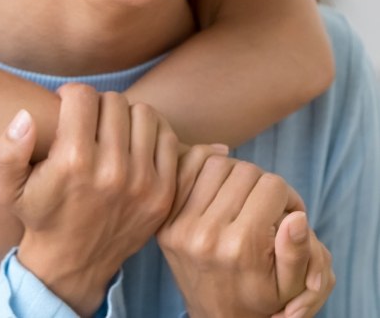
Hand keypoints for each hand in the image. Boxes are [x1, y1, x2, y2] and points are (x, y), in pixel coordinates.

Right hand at [0, 84, 179, 316]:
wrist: (74, 262)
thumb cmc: (39, 214)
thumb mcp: (7, 188)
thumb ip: (6, 150)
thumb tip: (25, 116)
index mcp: (74, 161)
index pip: (83, 96)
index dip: (71, 95)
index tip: (66, 107)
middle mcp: (111, 170)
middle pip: (114, 101)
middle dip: (97, 105)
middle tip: (89, 121)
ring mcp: (143, 182)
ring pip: (143, 113)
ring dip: (126, 116)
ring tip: (111, 129)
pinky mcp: (163, 192)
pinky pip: (166, 138)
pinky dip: (152, 133)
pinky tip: (134, 142)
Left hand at [156, 153, 331, 316]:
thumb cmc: (261, 299)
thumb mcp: (290, 288)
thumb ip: (298, 252)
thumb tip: (297, 216)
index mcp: (241, 248)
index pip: (272, 187)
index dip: (288, 195)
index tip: (289, 209)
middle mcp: (208, 234)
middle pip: (244, 172)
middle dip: (262, 181)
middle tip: (267, 198)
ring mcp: (182, 226)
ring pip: (216, 165)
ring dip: (235, 171)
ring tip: (244, 190)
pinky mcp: (166, 221)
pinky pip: (186, 171)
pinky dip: (204, 163)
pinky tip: (220, 175)